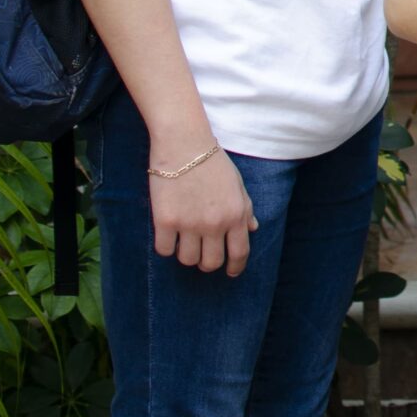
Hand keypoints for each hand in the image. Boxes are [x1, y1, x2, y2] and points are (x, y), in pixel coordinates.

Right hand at [149, 146, 256, 275]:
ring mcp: (189, 224)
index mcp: (236, 215)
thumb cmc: (212, 162)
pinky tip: (168, 234)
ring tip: (185, 241)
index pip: (239, 253)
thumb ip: (245, 209)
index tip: (230, 272)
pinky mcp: (165, 221)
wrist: (184, 144)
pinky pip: (165, 250)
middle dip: (207, 263)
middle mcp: (215, 223)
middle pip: (211, 263)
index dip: (235, 267)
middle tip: (202, 254)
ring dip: (186, 255)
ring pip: (187, 260)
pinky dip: (166, 247)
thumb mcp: (237, 184)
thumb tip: (252, 229)